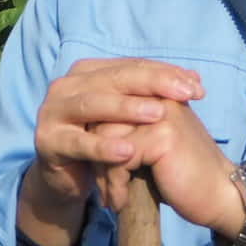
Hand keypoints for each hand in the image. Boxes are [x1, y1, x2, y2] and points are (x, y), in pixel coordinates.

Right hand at [19, 57, 203, 245]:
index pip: (130, 66)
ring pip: (93, 104)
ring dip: (126, 108)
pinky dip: (102, 146)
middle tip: (184, 93)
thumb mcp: (128, 117)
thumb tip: (195, 78)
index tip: (197, 86)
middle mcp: (67, 85)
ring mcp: (53, 111)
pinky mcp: (48, 141)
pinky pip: (78, 142)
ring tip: (158, 114)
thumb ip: (155, 96)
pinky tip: (126, 151)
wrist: (69, 178)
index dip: (164, 73)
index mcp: (86, 72)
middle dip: (152, 84)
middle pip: (114, 79)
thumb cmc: (103, 141)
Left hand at [87, 109, 244, 239]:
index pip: (109, 98)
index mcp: (155, 91)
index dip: (96, 133)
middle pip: (102, 114)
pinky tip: (119, 202)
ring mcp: (162, 112)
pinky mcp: (162, 135)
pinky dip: (114, 183)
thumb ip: (126, 127)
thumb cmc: (182, 173)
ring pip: (106, 135)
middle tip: (99, 185)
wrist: (218, 196)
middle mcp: (158, 94)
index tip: (93, 163)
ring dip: (102, 172)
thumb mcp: (150, 144)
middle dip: (95, 153)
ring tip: (107, 196)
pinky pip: (120, 157)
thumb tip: (84, 125)